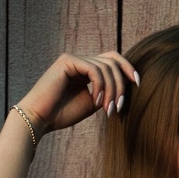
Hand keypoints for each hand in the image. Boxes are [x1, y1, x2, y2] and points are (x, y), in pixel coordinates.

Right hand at [16, 51, 138, 136]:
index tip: (138, 84)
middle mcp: (80, 60)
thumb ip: (106, 92)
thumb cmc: (62, 114)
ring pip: (106, 68)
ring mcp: (73, 58)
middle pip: (112, 61)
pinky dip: (100, 86)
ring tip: (107, 110)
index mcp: (86, 68)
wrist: (39, 119)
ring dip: (111, 90)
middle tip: (119, 107)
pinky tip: (95, 101)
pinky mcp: (67, 60)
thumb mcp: (92, 103)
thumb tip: (125, 85)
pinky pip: (94, 70)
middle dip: (122, 84)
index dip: (128, 69)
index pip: (112, 60)